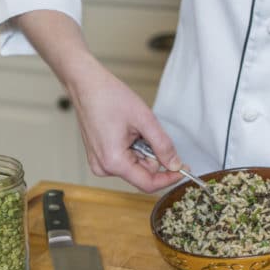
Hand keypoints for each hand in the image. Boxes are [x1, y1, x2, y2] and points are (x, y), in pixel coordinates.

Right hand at [67, 59, 182, 191]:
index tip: (183, 170)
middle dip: (152, 156)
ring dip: (141, 150)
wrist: (86, 85)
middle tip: (147, 131)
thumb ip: (163, 145)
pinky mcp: (99, 158)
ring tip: (132, 128)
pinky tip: (124, 131)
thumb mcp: (144, 120)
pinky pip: (124, 161)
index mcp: (114, 161)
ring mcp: (99, 164)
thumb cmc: (109, 97)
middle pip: (142, 174)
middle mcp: (104, 168)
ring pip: (134, 167)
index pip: (148, 184)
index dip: (168, 178)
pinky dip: (132, 149)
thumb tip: (175, 164)